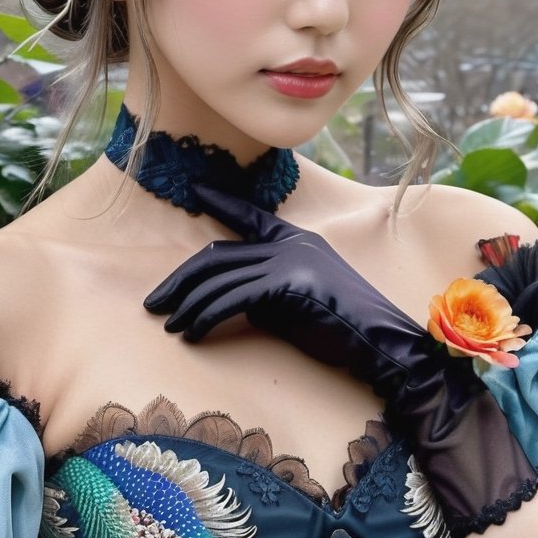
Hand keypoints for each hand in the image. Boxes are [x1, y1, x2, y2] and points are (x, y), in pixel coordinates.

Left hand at [144, 185, 439, 401]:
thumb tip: (227, 300)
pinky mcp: (287, 284)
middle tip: (154, 303)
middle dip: (180, 280)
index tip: (196, 192)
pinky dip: (205, 316)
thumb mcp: (299, 303)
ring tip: (169, 325)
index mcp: (296, 240)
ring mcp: (289, 261)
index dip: (220, 202)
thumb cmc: (344, 330)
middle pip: (218, 255)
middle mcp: (290, 243)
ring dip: (187, 304)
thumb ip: (266, 291)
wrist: (384, 346)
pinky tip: (191, 332)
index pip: (250, 216)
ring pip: (219, 278)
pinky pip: (232, 299)